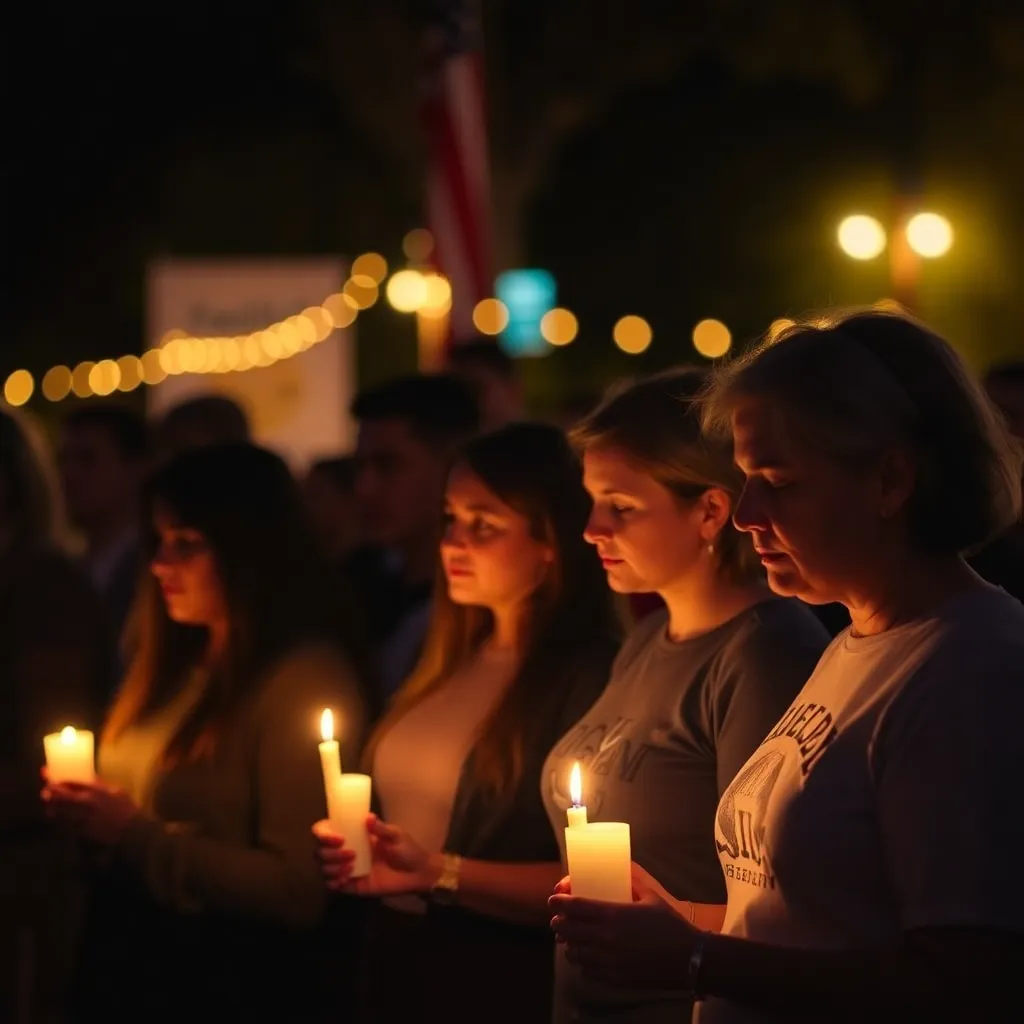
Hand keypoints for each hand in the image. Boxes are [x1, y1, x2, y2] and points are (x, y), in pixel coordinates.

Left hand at [42, 774, 139, 845]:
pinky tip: (56, 818)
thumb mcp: (116, 790)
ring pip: (57, 812)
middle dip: (49, 793)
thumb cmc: (126, 809)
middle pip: (59, 797)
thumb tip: (88, 777)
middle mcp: (86, 804)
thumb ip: (100, 784)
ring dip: (50, 807)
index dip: (57, 779)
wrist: (130, 830)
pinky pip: (62, 825)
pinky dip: (56, 820)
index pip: (70, 783)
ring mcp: (81, 818)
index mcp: (96, 791)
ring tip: (49, 805)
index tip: (49, 775)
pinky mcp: (79, 831)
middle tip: (45, 791)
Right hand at [313, 814, 438, 896]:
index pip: (325, 830)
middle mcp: (346, 850)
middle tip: (351, 854)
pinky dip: (334, 882)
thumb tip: (368, 817)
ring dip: (332, 867)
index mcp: (353, 834)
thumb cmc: (406, 849)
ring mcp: (347, 868)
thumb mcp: (396, 835)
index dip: (323, 834)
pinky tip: (346, 880)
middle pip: (320, 851)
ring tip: (351, 868)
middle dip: (330, 853)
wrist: (416, 873)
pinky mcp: (351, 885)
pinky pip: (332, 885)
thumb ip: (381, 829)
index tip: (338, 838)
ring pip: (324, 867)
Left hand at [549, 862, 700, 988]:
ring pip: (575, 954)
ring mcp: (609, 961)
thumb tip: (622, 870)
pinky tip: (588, 959)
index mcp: (614, 914)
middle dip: (558, 924)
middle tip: (557, 921)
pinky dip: (583, 964)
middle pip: (569, 930)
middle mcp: (607, 938)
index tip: (553, 900)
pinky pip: (588, 972)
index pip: (576, 907)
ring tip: (571, 940)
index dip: (560, 902)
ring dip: (569, 945)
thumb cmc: (671, 925)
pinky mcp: (615, 979)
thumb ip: (632, 882)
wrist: (689, 958)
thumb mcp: (651, 897)